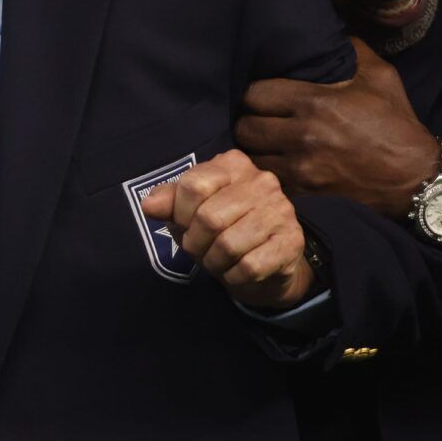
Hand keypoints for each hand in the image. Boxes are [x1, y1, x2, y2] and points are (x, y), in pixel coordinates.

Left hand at [140, 149, 316, 310]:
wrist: (266, 262)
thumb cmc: (222, 228)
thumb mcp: (189, 210)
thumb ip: (168, 202)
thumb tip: (149, 205)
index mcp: (233, 164)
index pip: (193, 185)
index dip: (179, 213)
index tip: (183, 225)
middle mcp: (262, 181)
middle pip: (208, 218)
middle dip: (194, 244)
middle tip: (198, 250)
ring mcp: (281, 210)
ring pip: (228, 245)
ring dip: (213, 263)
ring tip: (216, 261)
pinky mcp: (292, 242)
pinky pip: (250, 267)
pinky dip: (234, 276)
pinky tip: (237, 271)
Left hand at [235, 38, 439, 218]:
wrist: (417, 180)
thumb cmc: (397, 126)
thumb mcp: (382, 78)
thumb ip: (352, 50)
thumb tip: (334, 31)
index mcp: (314, 103)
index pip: (255, 94)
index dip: (255, 94)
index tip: (264, 96)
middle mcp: (301, 136)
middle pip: (245, 127)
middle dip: (249, 121)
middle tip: (261, 120)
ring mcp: (300, 169)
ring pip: (251, 157)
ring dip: (256, 150)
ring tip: (266, 144)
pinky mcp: (304, 194)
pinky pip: (268, 181)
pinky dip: (268, 174)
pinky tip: (278, 165)